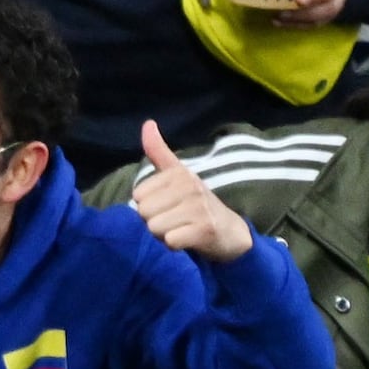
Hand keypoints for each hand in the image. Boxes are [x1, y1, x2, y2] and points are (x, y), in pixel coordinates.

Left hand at [127, 118, 250, 262]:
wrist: (229, 231)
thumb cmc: (196, 204)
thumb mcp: (177, 175)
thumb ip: (159, 152)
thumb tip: (147, 123)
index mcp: (179, 173)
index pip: (138, 196)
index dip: (148, 207)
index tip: (167, 206)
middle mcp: (190, 185)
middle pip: (144, 212)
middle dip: (154, 222)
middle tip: (175, 220)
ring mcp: (199, 207)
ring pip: (154, 228)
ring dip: (163, 235)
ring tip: (181, 229)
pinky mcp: (204, 229)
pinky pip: (169, 241)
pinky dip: (174, 246)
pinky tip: (187, 240)